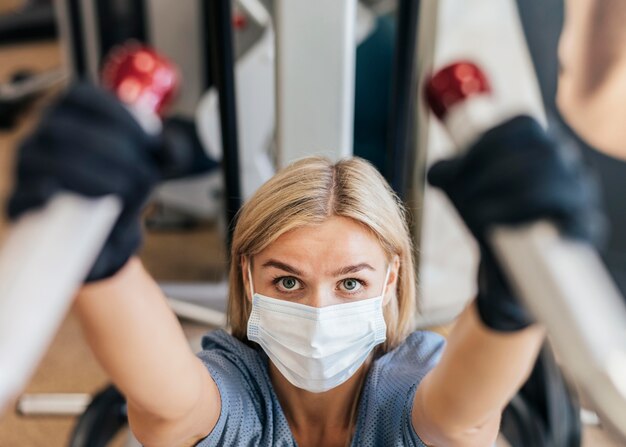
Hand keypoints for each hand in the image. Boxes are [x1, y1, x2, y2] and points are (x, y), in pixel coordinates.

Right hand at [7, 82, 165, 281]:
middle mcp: (43, 136)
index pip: (81, 95)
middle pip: (68, 128)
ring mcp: (27, 169)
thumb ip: (164, 154)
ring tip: (121, 193)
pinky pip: (23, 195)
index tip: (150, 138)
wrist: (103, 240)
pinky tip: (62, 200)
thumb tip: (172, 151)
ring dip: (93, 176)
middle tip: (143, 175)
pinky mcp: (19, 204)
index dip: (116, 111)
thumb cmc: (120, 193)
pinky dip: (44, 197)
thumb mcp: (148, 169)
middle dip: (115, 150)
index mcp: (70, 117)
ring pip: (50, 162)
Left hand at [428, 115, 605, 330]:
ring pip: (557, 188)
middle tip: (463, 197)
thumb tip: (439, 173)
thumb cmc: (487, 215)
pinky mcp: (586, 232)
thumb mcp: (460, 191)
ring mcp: (581, 196)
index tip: (456, 169)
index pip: (523, 125)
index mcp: (539, 144)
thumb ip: (444, 174)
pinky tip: (522, 234)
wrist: (505, 268)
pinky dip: (555, 229)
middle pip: (541, 153)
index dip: (486, 142)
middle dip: (492, 174)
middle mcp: (568, 164)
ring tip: (478, 217)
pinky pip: (582, 225)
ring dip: (510, 202)